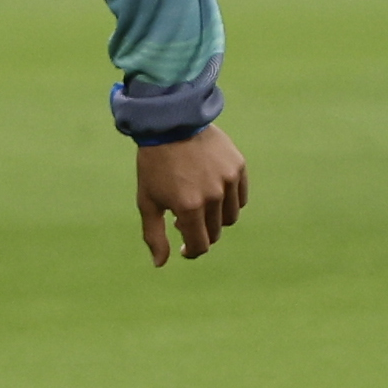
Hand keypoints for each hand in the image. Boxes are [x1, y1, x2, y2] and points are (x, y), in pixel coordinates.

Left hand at [136, 124, 247, 266]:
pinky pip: (240, 197)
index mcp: (189, 208)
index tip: (185, 248)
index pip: (200, 245)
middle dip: (200, 232)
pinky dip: (229, 201)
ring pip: (230, 217)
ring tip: (199, 203)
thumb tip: (160, 264)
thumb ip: (154, 235)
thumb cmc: (154, 165)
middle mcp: (213, 196)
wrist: (169, 123)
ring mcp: (228, 181)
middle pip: (215, 232)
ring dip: (216, 218)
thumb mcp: (147, 201)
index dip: (191, 251)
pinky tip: (213, 191)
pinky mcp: (238, 167)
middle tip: (184, 217)